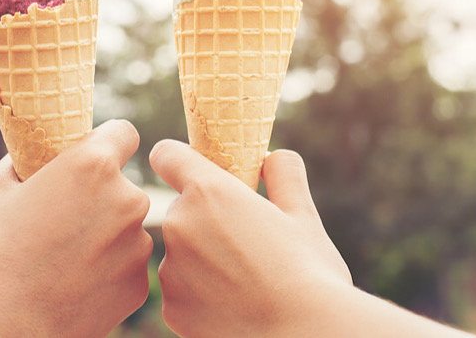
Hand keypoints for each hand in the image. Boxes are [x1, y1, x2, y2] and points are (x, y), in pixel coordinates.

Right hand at [0, 120, 152, 337]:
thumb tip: (29, 154)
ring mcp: (139, 244)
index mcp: (93, 166)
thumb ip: (21, 162)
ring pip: (127, 225)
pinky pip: (127, 262)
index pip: (123, 133)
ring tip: (64, 255)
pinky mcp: (140, 282)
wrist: (8, 327)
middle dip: (100, 194)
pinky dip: (108, 267)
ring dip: (106, 232)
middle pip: (123, 185)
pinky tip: (75, 280)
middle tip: (65, 215)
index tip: (92, 155)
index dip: (107, 141)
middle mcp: (127, 200)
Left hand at [150, 140, 350, 336]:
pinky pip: (181, 288)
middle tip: (246, 239)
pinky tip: (235, 303)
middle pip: (181, 208)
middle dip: (206, 217)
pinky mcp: (171, 307)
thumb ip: (283, 174)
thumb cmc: (309, 272)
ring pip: (181, 251)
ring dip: (202, 256)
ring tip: (245, 277)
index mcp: (207, 191)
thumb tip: (273, 158)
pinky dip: (200, 293)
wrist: (303, 335)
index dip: (180, 160)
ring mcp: (170, 269)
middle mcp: (178, 225)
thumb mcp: (303, 213)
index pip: (166, 155)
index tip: (197, 171)